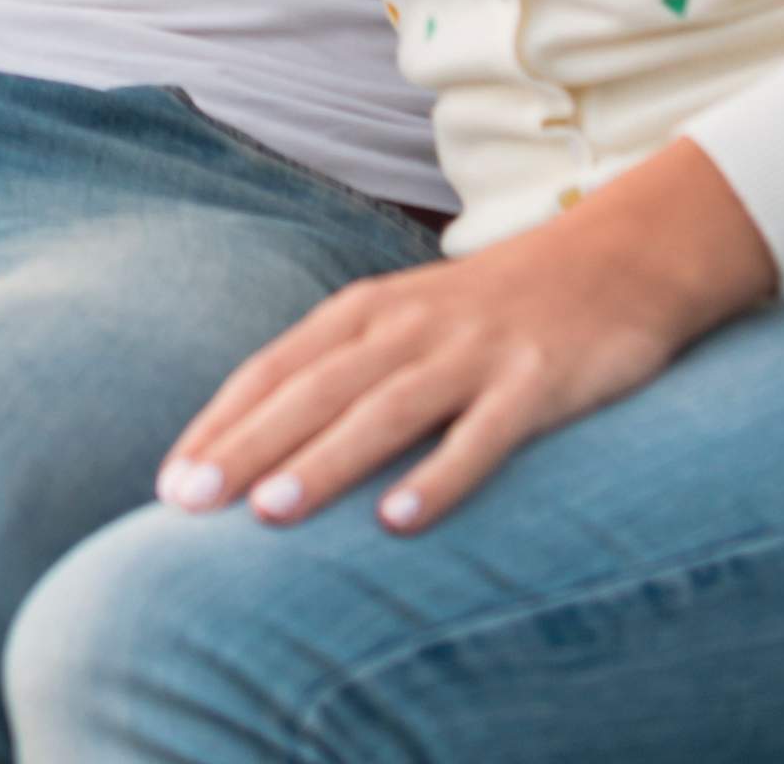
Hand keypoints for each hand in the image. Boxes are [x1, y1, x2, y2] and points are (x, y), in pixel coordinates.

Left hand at [157, 138, 773, 534]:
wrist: (614, 261)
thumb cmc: (492, 310)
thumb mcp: (408, 325)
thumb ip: (345, 372)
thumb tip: (266, 445)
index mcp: (366, 311)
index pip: (274, 370)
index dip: (221, 424)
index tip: (168, 482)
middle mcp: (408, 325)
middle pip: (312, 391)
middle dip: (246, 448)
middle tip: (188, 505)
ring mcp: (472, 352)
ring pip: (383, 410)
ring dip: (325, 461)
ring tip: (271, 516)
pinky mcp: (535, 382)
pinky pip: (481, 436)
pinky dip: (438, 476)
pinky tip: (401, 522)